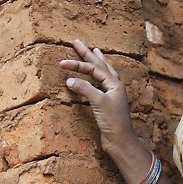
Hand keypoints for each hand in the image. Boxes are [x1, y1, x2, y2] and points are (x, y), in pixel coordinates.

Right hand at [60, 39, 138, 155]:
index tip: (62, 63)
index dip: (77, 65)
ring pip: (103, 72)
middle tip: (77, 42)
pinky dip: (95, 77)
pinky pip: (100, 84)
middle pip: (100, 65)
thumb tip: (70, 79)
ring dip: (96, 61)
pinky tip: (94, 77)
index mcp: (115, 83)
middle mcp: (114, 86)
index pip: (93, 69)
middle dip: (88, 53)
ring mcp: (112, 94)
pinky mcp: (107, 104)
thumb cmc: (113, 122)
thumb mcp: (98, 102)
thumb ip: (85, 89)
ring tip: (94, 51)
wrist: (120, 141)